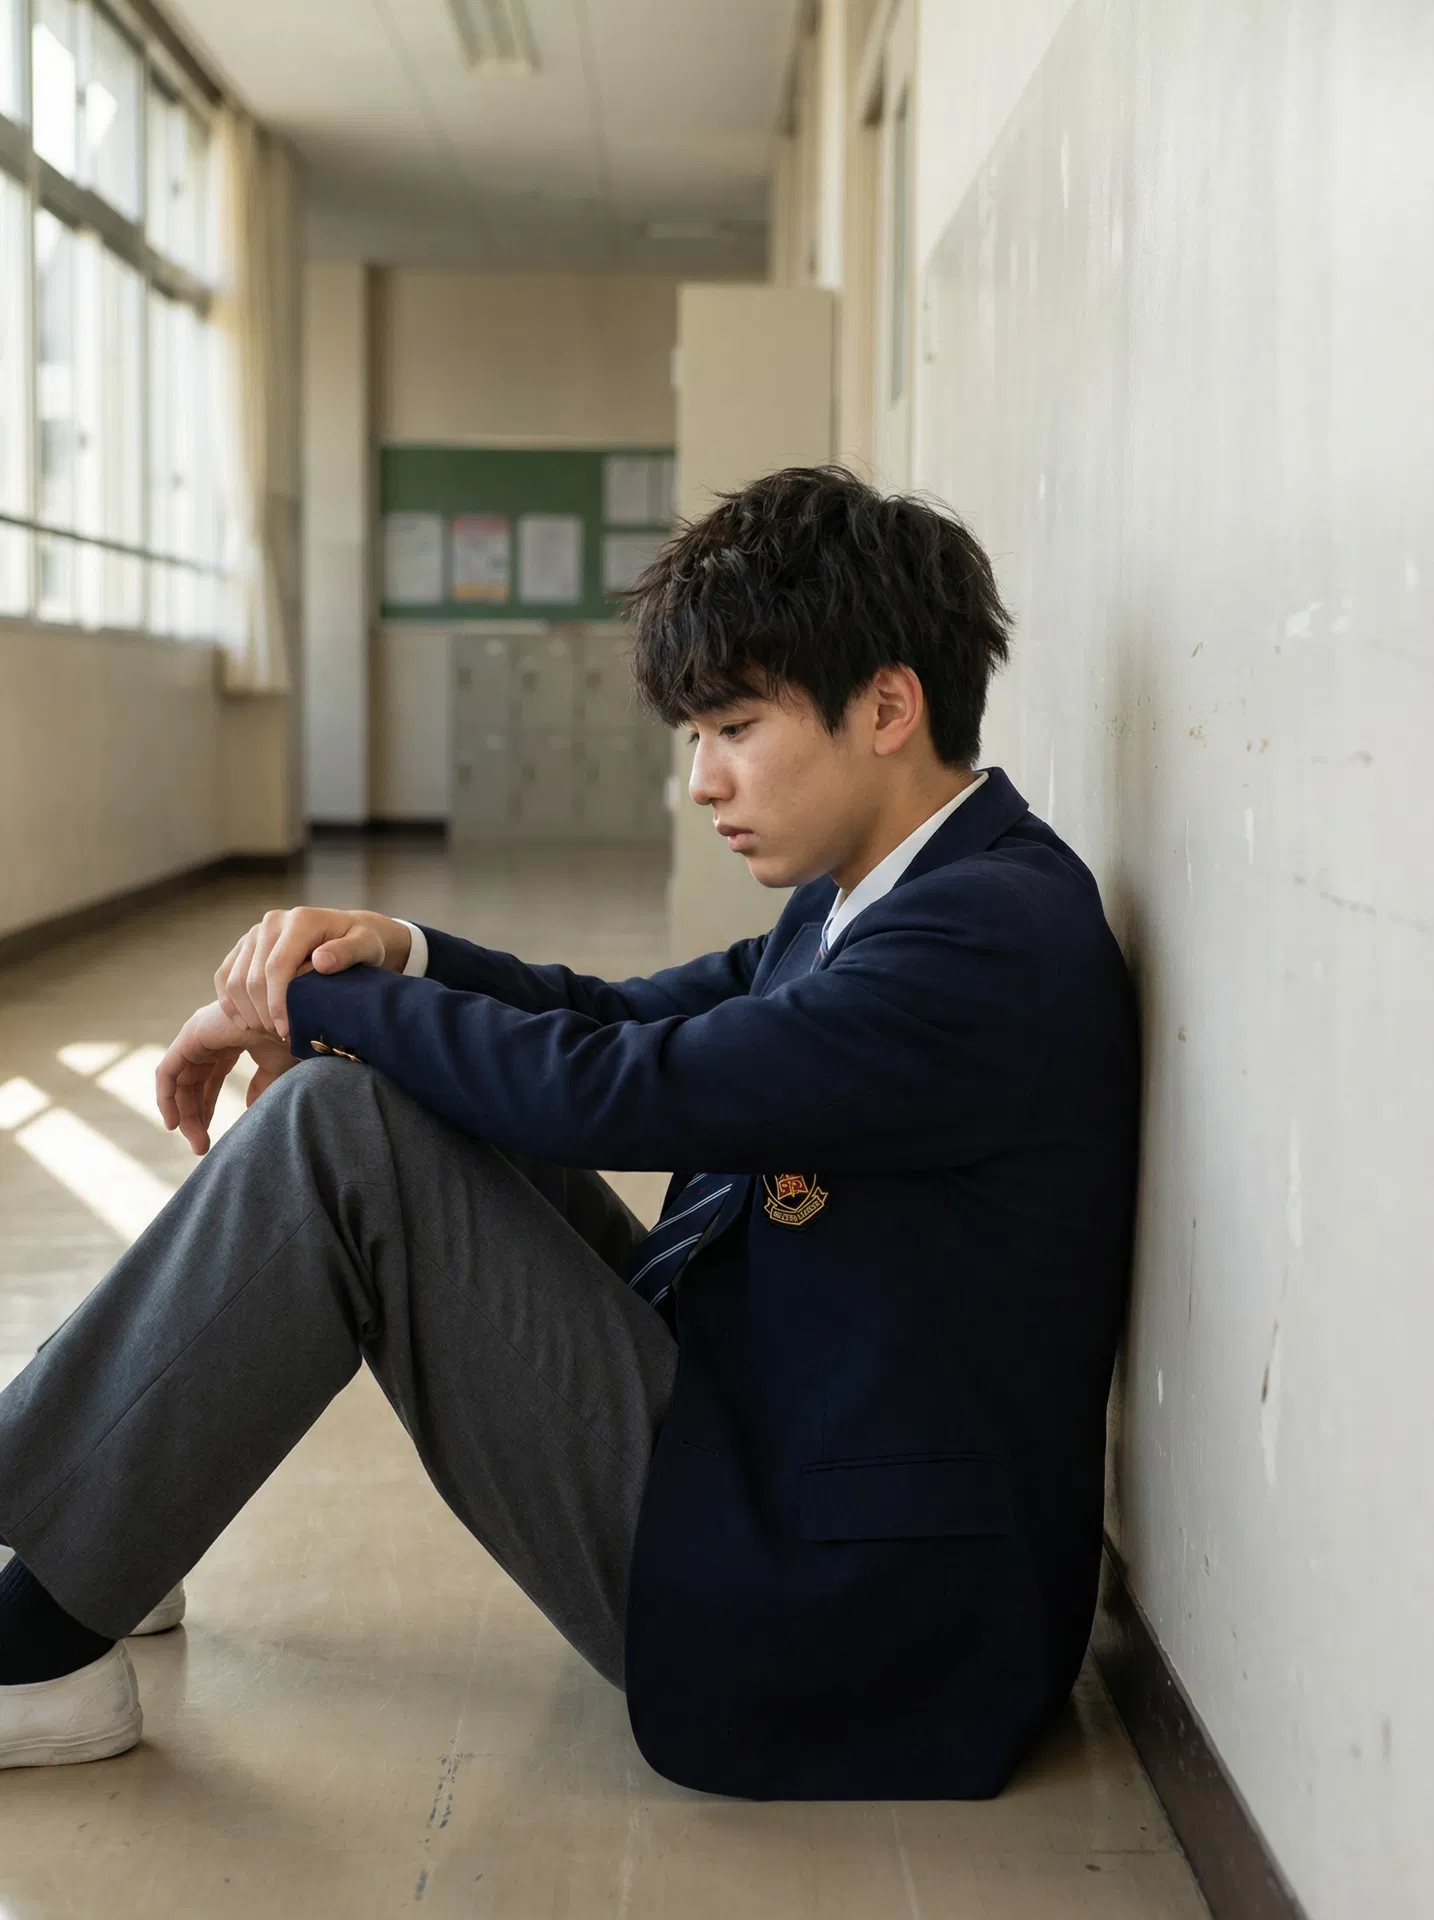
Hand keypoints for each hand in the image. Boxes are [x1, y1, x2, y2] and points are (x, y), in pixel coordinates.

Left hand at [155, 1000, 299, 1156]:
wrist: (293, 1014)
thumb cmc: (292, 1034)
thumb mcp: (278, 1065)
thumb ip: (263, 1085)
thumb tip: (251, 1107)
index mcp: (230, 1037)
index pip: (208, 1077)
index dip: (205, 1107)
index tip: (208, 1137)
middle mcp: (210, 1035)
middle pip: (191, 1082)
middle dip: (194, 1116)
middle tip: (202, 1147)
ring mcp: (198, 1033)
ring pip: (178, 1081)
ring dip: (183, 1113)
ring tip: (196, 1143)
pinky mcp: (190, 1036)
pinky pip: (167, 1073)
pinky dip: (166, 1098)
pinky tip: (174, 1123)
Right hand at [215, 906, 412, 1044]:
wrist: (347, 933)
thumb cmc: (360, 943)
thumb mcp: (366, 946)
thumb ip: (348, 952)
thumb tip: (320, 962)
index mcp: (300, 921)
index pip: (276, 966)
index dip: (277, 1003)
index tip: (286, 1030)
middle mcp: (271, 922)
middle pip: (252, 977)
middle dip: (262, 1013)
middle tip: (279, 1037)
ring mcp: (253, 933)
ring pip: (234, 980)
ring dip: (247, 1012)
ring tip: (267, 1033)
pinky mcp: (243, 946)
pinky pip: (224, 976)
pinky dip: (230, 1003)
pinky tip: (245, 1024)